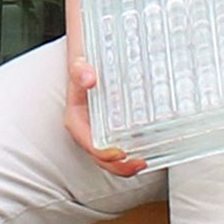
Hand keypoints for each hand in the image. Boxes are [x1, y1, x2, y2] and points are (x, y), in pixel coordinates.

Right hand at [61, 46, 143, 176]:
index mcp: (76, 117)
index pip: (86, 141)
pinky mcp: (112, 127)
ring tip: (144, 162)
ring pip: (109, 156)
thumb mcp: (79, 62)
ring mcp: (99, 129)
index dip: (102, 152)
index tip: (119, 153)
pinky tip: (146, 151)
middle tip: (139, 163)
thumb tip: (88, 78)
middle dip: (117, 165)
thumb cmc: (84, 62)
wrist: (91, 57)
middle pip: (99, 155)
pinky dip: (131, 152)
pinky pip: (119, 145)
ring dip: (125, 165)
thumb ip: (80, 70)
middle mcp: (87, 127)